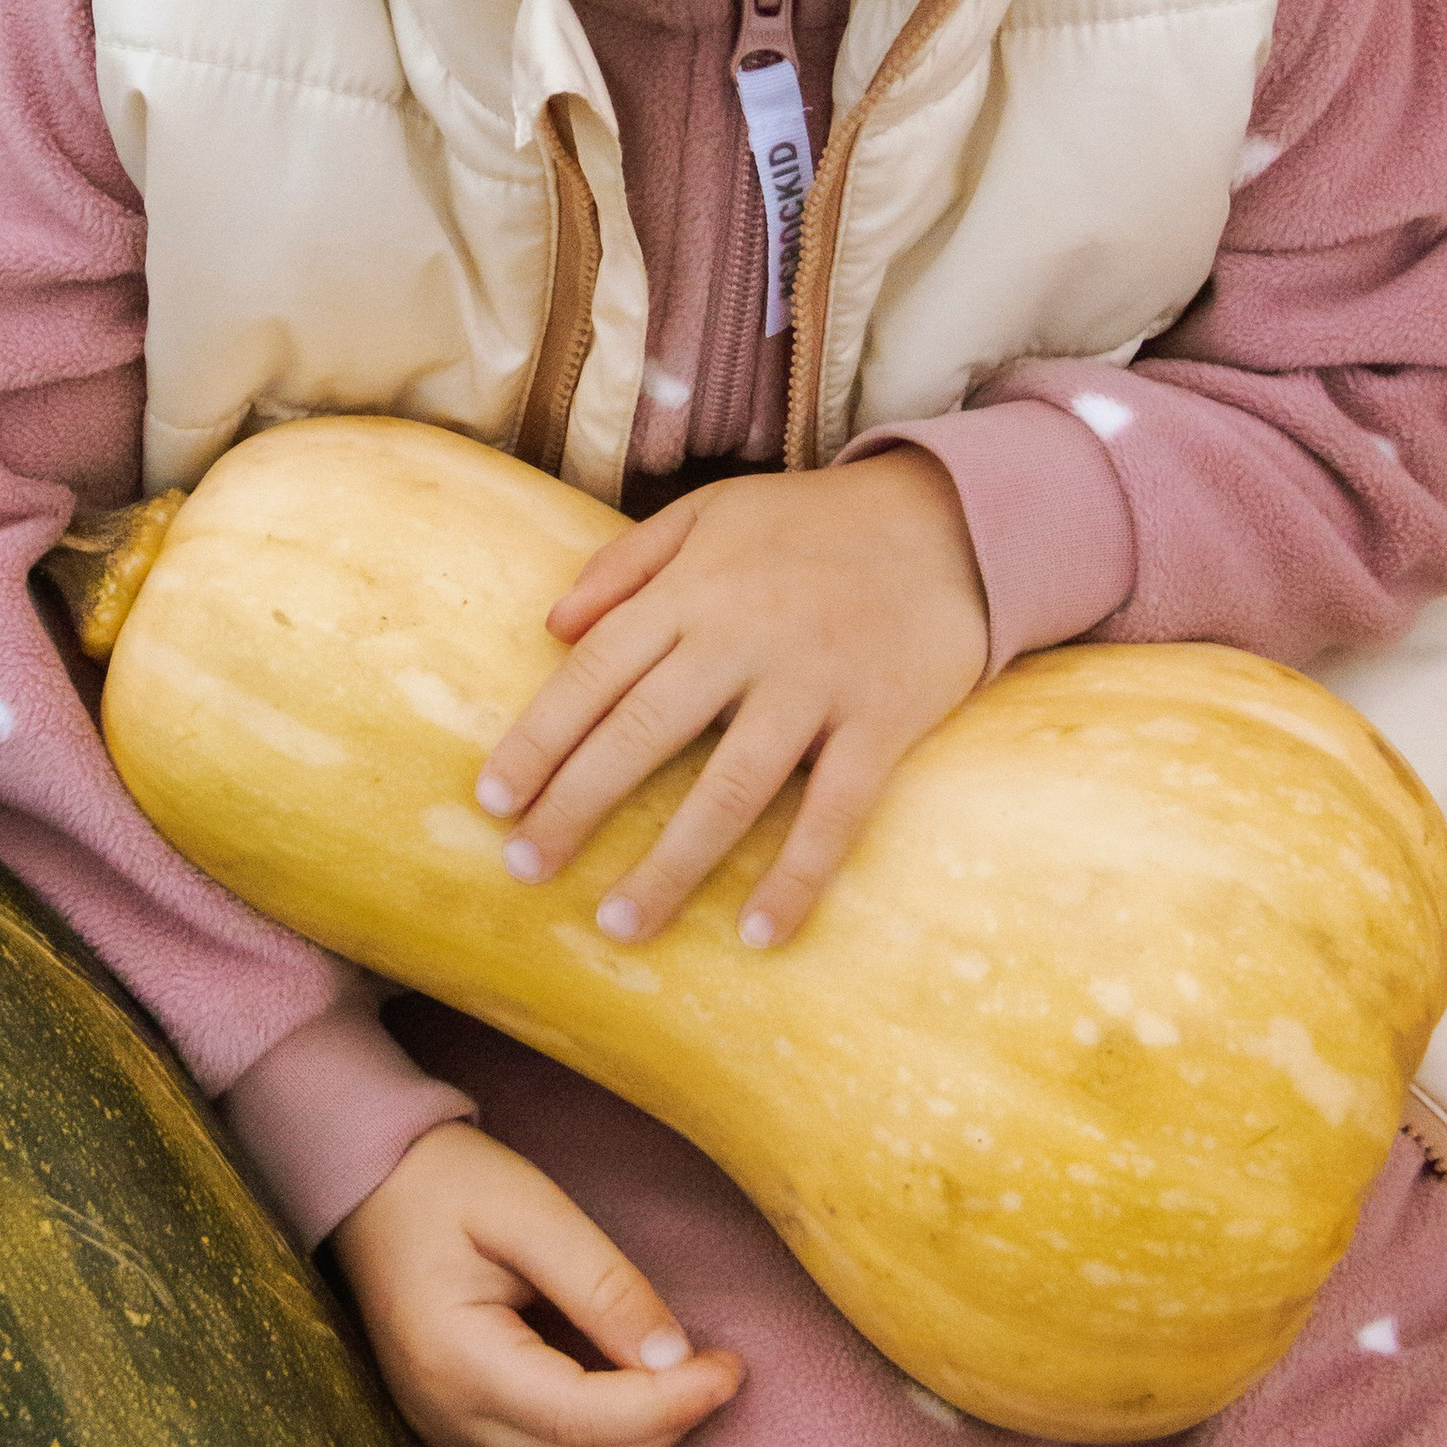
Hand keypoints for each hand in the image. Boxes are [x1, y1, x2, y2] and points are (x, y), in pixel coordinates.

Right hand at [330, 1121, 740, 1446]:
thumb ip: (601, 1282)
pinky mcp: (446, 1439)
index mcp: (455, 1358)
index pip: (581, 1420)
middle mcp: (441, 1417)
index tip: (728, 1368)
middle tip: (717, 1374)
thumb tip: (675, 1357)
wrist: (368, 1182)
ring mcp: (437, 1438)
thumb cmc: (446, 1183)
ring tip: (673, 1409)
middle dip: (664, 1433)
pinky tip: (623, 1436)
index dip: (669, 1406)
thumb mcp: (529, 1206)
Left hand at [473, 451, 987, 947]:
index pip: (596, 670)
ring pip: (730, 787)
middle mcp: (746, 636)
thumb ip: (628, 563)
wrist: (954, 518)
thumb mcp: (711, 512)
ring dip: (671, 862)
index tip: (492, 799)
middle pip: (644, 731)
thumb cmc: (813, 524)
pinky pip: (835, 813)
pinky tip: (757, 934)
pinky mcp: (882, 721)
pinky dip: (796, 876)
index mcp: (695, 590)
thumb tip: (551, 625)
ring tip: (618, 924)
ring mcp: (816, 683)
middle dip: (576, 806)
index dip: (540, 737)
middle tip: (523, 871)